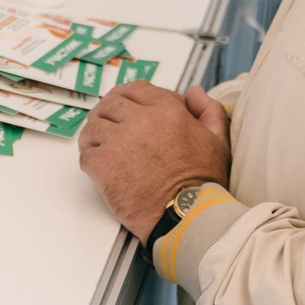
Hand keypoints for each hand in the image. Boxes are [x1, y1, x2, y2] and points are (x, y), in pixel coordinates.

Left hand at [76, 82, 230, 243]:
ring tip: (101, 148)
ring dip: (95, 136)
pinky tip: (100, 168)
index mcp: (166, 111)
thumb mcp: (218, 141)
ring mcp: (119, 142)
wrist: (188, 216)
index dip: (128, 97)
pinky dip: (90, 160)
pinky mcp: (103, 165)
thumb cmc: (203, 183)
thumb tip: (194, 92)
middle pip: (110, 104)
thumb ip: (208, 110)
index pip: (135, 89)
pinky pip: (86, 154)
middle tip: (108, 127)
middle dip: (107, 113)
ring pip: (93, 127)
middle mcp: (140, 121)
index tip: (125, 108)